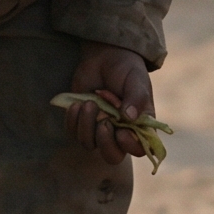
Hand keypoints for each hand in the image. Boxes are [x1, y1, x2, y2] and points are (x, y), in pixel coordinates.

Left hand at [60, 42, 154, 165]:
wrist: (105, 56)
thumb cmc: (126, 69)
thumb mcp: (136, 80)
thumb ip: (136, 98)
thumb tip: (129, 117)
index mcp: (140, 125)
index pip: (139, 149)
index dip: (130, 146)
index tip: (121, 131)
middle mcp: (120, 131)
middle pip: (112, 156)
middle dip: (105, 143)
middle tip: (103, 122)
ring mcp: (99, 128)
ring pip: (89, 144)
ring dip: (86, 125)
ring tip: (88, 102)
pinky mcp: (82, 122)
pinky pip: (73, 133)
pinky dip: (73, 120)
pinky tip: (77, 104)